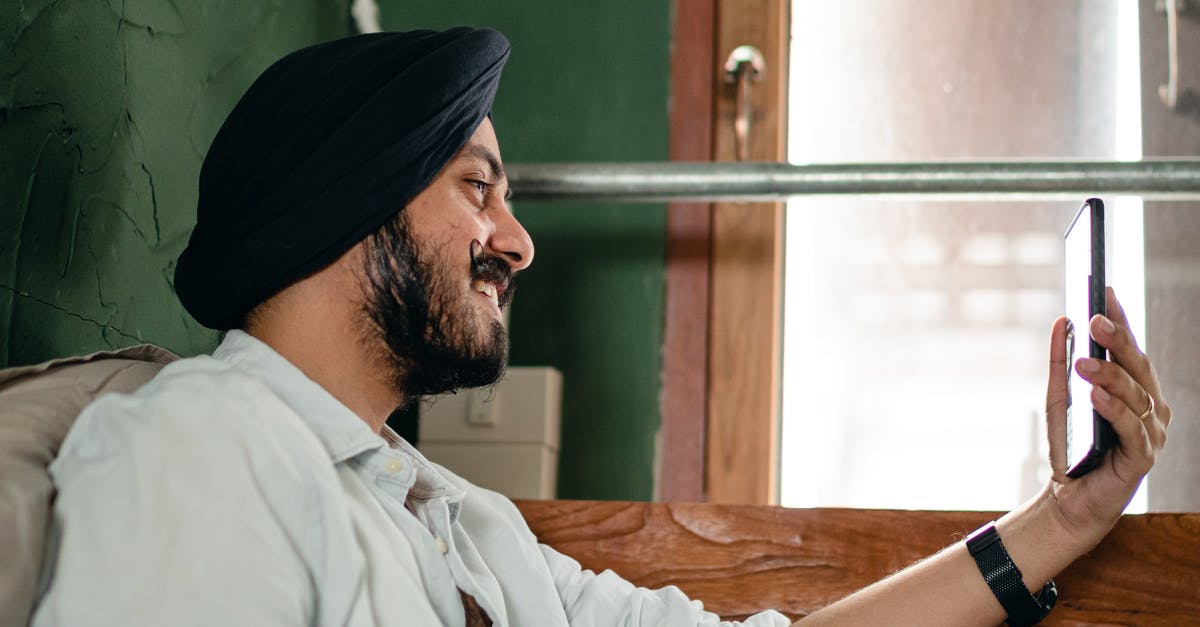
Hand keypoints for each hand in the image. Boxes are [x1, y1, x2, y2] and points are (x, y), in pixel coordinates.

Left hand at [1043, 287, 1171, 539]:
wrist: (1070, 498)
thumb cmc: (1071, 446)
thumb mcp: (1059, 399)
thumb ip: (1061, 362)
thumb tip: (1061, 321)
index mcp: (1136, 389)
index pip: (1130, 347)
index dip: (1120, 319)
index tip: (1105, 290)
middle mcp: (1151, 407)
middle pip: (1137, 367)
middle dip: (1117, 340)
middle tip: (1095, 319)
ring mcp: (1152, 432)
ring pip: (1136, 396)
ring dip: (1110, 376)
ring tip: (1084, 362)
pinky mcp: (1144, 458)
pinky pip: (1132, 429)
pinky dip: (1114, 410)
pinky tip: (1096, 396)